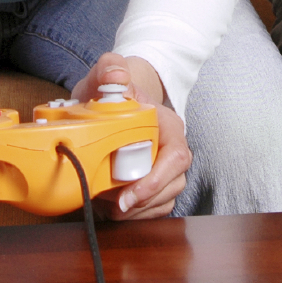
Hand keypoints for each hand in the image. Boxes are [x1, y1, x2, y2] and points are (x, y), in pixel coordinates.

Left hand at [73, 53, 189, 219]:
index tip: (128, 195)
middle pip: (172, 185)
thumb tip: (116, 76)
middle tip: (112, 207)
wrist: (111, 99)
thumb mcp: (105, 75)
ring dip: (138, 211)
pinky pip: (154, 207)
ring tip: (107, 207)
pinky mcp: (155, 182)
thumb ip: (109, 68)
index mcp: (169, 126)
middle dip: (143, 202)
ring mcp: (165, 167)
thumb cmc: (111, 90)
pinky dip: (136, 214)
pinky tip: (111, 208)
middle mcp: (173, 149)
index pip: (176, 158)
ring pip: (164, 200)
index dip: (156, 180)